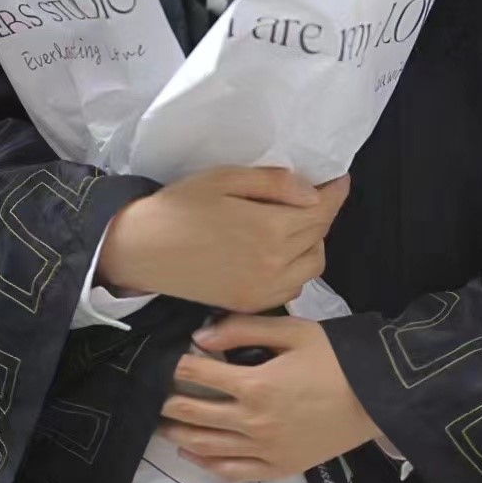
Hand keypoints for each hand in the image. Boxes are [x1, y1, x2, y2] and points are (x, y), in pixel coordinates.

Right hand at [95, 166, 350, 311]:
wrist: (142, 249)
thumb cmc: (180, 205)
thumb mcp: (226, 178)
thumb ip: (274, 184)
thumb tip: (313, 193)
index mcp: (269, 228)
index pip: (321, 211)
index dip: (335, 193)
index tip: (340, 180)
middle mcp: (274, 264)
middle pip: (319, 236)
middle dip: (323, 213)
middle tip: (314, 196)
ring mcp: (264, 290)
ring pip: (312, 265)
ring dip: (313, 242)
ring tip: (296, 222)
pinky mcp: (251, 304)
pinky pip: (292, 287)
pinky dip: (297, 268)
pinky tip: (281, 250)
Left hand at [156, 314, 382, 480]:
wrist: (376, 396)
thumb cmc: (335, 356)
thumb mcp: (292, 331)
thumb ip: (243, 329)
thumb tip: (200, 336)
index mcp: (255, 384)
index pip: (199, 373)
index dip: (177, 365)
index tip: (164, 358)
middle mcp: (253, 422)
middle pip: (195, 413)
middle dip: (169, 402)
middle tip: (153, 394)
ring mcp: (265, 450)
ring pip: (208, 447)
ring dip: (179, 436)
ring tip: (161, 427)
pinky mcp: (279, 468)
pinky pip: (234, 471)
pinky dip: (208, 465)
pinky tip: (194, 455)